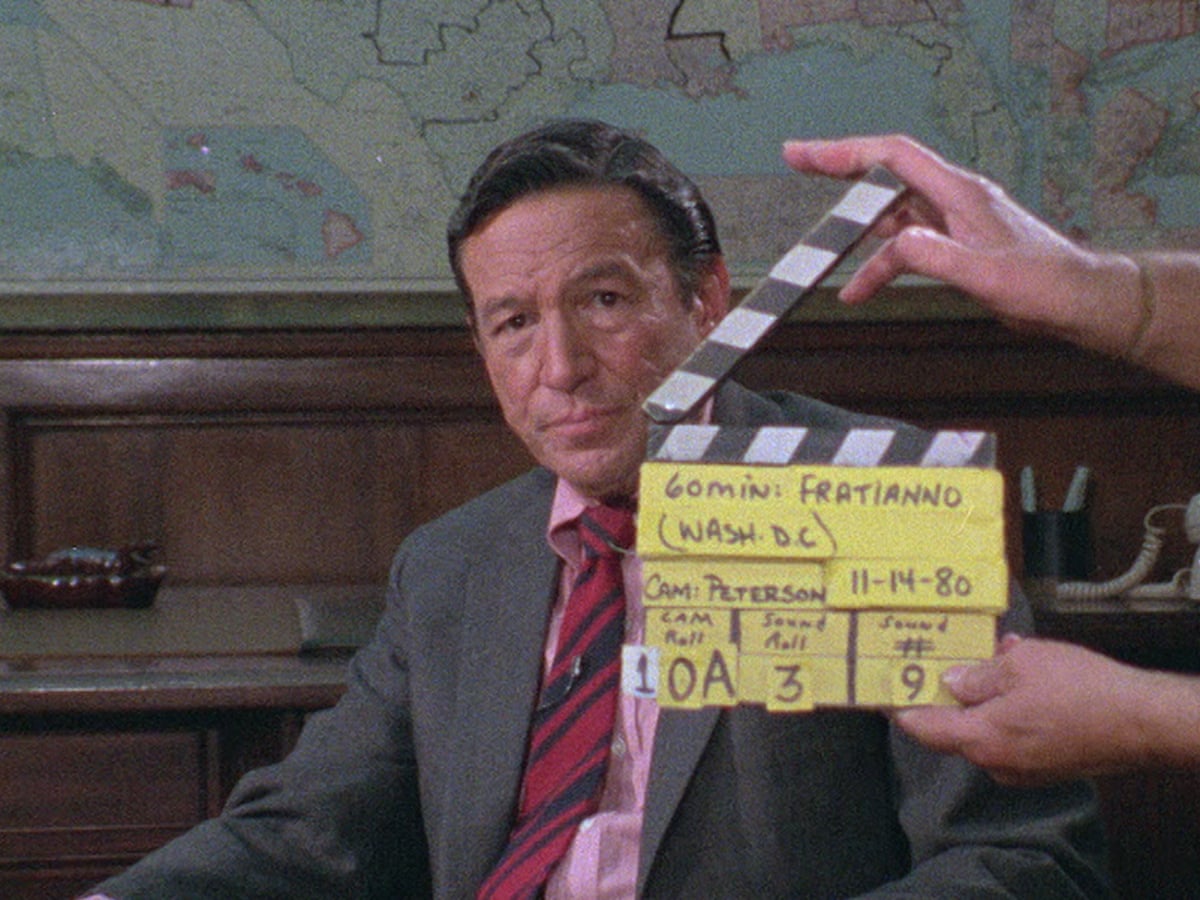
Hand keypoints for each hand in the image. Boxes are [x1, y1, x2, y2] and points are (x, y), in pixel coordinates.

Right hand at [781, 135, 1143, 356]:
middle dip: (840, 171)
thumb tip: (893, 242)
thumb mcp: (986, 275)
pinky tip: (859, 288)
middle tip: (799, 164)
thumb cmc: (1046, 286)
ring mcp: (955, 222)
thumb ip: (936, 257)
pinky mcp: (956, 246)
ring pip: (892, 214)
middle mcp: (954, 199)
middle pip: (885, 174)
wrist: (1079, 303)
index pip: (893, 157)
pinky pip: (906, 247)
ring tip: (820, 247)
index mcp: (961, 194)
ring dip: (855, 230)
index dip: (845, 151)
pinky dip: (879, 264)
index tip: (805, 154)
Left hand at [894, 635, 1165, 784]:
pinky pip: (1011, 735)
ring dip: (982, 698)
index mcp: (981, 739)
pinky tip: (1020, 680)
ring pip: (985, 729)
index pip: (922, 728)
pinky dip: (1006, 710)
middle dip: (945, 696)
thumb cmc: (1081, 690)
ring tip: (990, 660)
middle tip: (934, 665)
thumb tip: (952, 680)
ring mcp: (1022, 770)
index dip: (898, 708)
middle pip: (952, 729)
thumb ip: (979, 675)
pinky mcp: (1045, 767)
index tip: (881, 693)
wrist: (1142, 722)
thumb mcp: (1021, 664)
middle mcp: (996, 763)